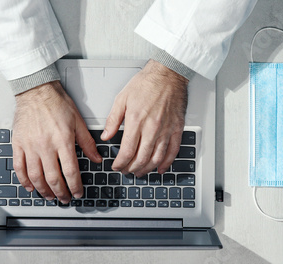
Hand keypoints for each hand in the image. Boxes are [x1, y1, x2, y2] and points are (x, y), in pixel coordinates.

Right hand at [12, 81, 101, 203]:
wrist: (36, 91)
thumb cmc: (57, 103)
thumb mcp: (78, 121)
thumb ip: (87, 142)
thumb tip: (97, 158)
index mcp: (63, 141)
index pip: (70, 171)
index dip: (75, 186)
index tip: (77, 193)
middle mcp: (46, 146)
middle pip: (53, 178)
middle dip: (61, 192)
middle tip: (64, 199)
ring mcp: (30, 146)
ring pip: (36, 176)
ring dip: (44, 190)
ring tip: (50, 196)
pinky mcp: (18, 144)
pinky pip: (19, 167)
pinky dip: (24, 180)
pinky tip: (31, 187)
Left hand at [101, 59, 187, 175]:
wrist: (168, 74)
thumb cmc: (146, 83)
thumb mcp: (122, 98)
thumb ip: (113, 119)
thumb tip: (106, 136)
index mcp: (136, 121)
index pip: (127, 151)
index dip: (120, 163)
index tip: (116, 166)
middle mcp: (152, 128)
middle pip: (141, 158)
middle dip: (131, 169)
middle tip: (126, 171)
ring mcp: (166, 130)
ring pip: (156, 158)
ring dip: (147, 169)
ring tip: (139, 172)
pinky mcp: (177, 129)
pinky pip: (173, 151)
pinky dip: (166, 163)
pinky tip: (160, 168)